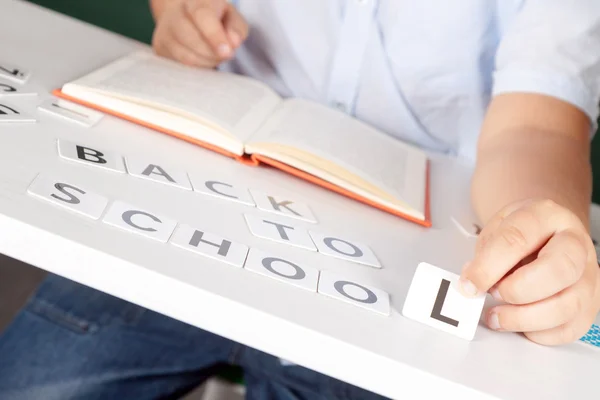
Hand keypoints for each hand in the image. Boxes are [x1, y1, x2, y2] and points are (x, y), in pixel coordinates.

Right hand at [152, 0, 247, 67]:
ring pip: (186, 57)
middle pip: (192, 39)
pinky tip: (203, 58)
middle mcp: (175, 13)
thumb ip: (236, 29)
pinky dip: (198, 67)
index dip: (215, 35)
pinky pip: (181, 66)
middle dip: (213, 53)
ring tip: (215, 55)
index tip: (228, 52)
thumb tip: (233, 43)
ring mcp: (164, 32)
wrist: (186, 16)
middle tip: (226, 53)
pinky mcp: (160, 48)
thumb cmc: (215, 19)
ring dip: (207, 62)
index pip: (202, 16)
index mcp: (196, 1)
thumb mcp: (232, 18)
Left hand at [459, 199, 599, 344]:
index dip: (489, 266)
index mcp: (547, 217)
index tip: (469, 285)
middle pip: (557, 271)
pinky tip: (519, 321)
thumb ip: (485, 253)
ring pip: (565, 306)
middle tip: (493, 293)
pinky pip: (567, 330)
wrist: (548, 234)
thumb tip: (473, 284)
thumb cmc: (522, 233)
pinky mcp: (589, 306)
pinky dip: (536, 332)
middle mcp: (575, 245)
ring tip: (497, 314)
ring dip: (522, 318)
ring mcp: (587, 278)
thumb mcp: (497, 228)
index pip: (518, 239)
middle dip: (516, 290)